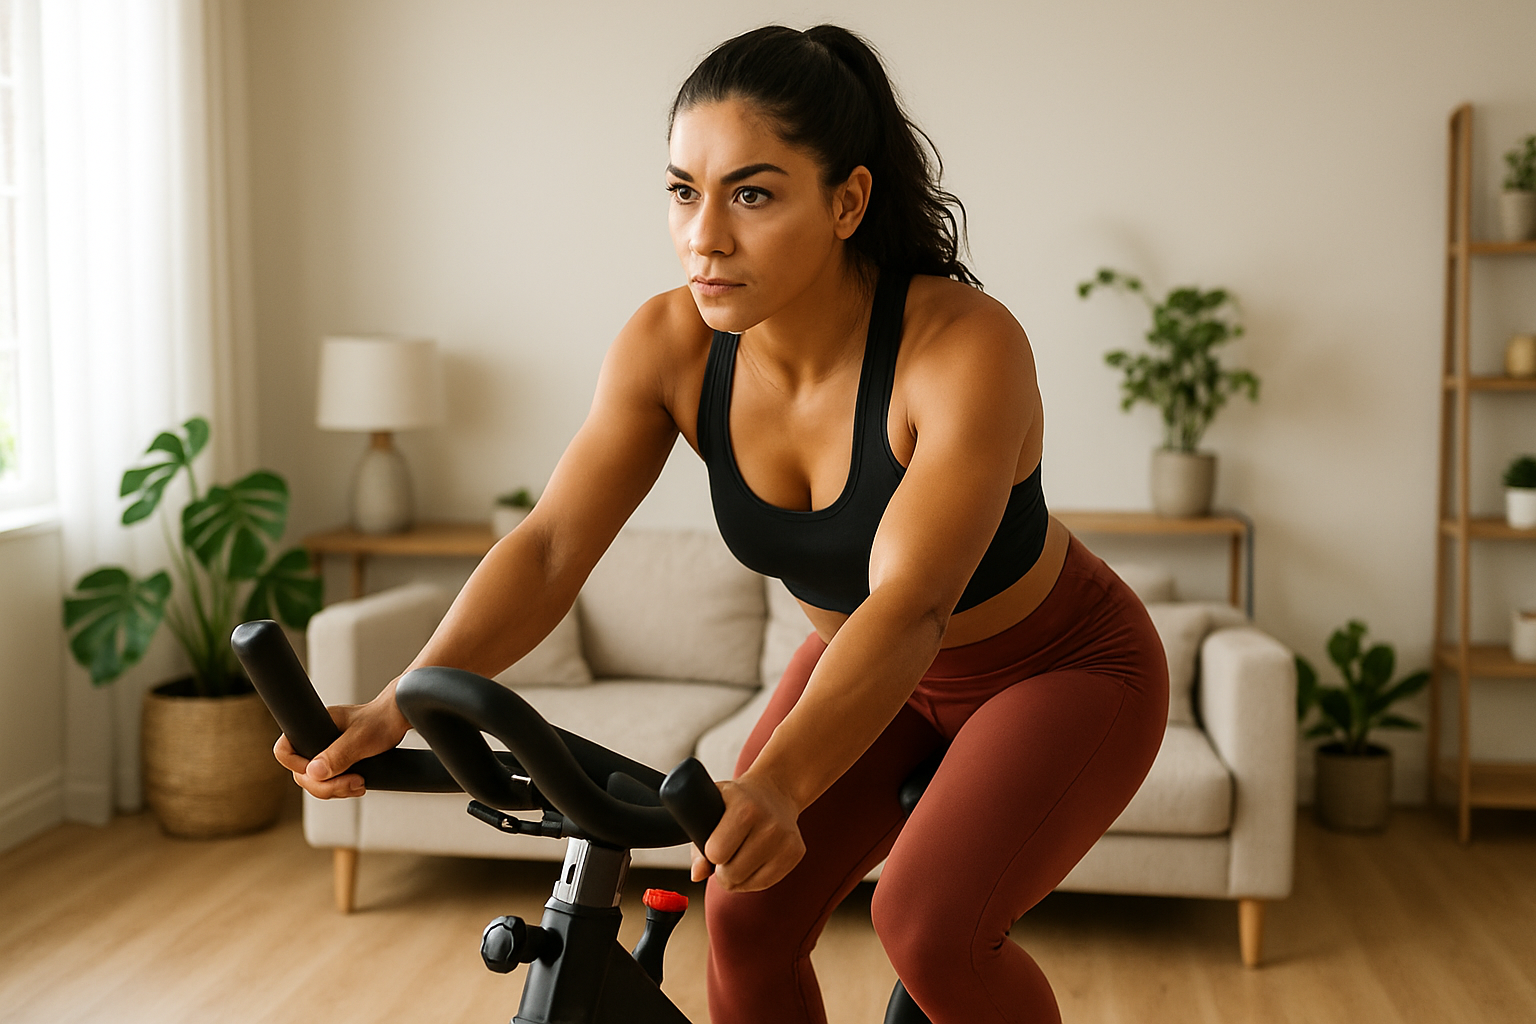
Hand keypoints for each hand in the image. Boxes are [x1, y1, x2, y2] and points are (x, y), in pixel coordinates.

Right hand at [272, 685, 409, 798]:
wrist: (399, 719)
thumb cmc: (382, 720)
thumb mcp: (360, 739)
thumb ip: (338, 755)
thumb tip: (313, 772)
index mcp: (315, 725)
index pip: (285, 750)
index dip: (298, 766)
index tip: (322, 772)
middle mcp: (317, 738)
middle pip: (302, 774)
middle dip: (325, 785)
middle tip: (352, 783)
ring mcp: (327, 750)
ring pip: (316, 781)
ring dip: (336, 789)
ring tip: (359, 784)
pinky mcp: (338, 761)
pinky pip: (330, 782)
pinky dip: (342, 788)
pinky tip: (359, 784)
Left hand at [690, 771, 805, 891]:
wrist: (774, 792)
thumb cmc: (736, 802)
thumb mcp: (710, 808)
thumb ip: (698, 842)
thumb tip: (697, 874)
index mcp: (745, 808)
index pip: (716, 853)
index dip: (710, 852)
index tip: (714, 842)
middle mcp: (769, 824)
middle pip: (731, 874)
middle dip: (722, 870)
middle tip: (726, 853)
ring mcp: (786, 839)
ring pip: (747, 883)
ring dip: (737, 877)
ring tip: (740, 855)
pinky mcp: (797, 853)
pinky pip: (765, 884)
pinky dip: (754, 879)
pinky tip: (754, 860)